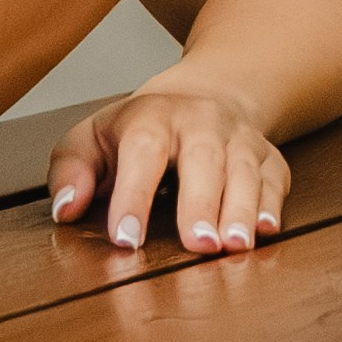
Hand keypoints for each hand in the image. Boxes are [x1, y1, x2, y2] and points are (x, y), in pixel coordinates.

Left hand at [47, 81, 293, 256]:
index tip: (125, 238)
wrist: (205, 94)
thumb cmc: (141, 129)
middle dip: (201, 202)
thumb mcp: (93, 138)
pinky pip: (275, 179)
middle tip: (196, 245)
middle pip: (203, 157)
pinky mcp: (268, 157)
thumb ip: (71, 170)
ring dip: (241, 209)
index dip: (133, 194)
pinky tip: (265, 231)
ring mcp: (239, 139)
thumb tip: (66, 209)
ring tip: (234, 247)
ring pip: (244, 170)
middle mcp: (201, 122)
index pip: (142, 151)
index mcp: (151, 117)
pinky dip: (272, 205)